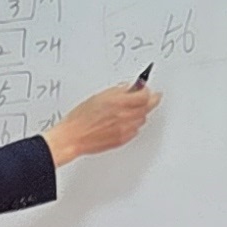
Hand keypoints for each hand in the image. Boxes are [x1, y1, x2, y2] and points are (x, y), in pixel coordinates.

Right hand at [42, 82, 158, 163]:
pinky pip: (135, 130)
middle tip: (153, 97)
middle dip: (150, 101)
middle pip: (148, 107)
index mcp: (118, 102)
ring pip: (143, 119)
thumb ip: (118, 91)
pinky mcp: (123, 139)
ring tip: (132, 110)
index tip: (147, 89)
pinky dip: (133, 124)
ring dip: (141, 113)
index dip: (147, 91)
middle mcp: (124, 116)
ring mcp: (125, 129)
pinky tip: (124, 122)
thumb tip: (131, 87)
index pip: (145, 95)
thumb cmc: (81, 118)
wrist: (73, 137)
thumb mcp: (99, 96)